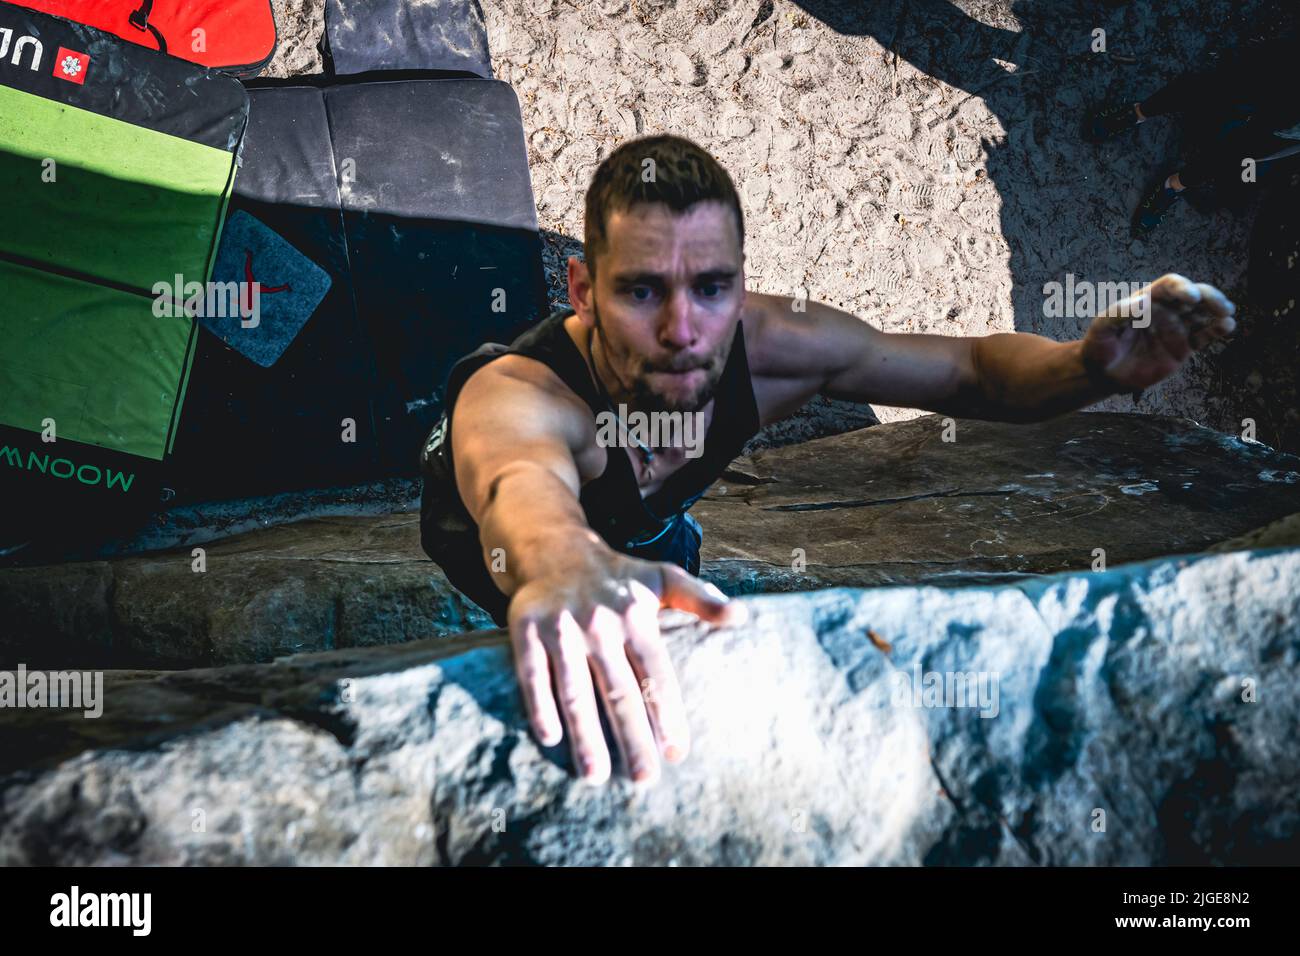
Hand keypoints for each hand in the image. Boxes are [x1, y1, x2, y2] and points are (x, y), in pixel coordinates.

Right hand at [507, 542, 746, 784]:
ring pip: (575, 690)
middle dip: (632, 737)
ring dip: (585, 734)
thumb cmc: (616, 575)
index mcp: (635, 616)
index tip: (675, 752)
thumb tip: (740, 617)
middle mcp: (599, 623)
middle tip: (644, 778)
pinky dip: (539, 707)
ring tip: (595, 774)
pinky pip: (532, 675)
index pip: (654, 673)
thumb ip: (701, 598)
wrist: (552, 548)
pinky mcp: (525, 629)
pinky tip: (550, 739)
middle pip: (618, 690)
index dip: (666, 714)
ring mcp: (561, 627)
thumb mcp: (661, 577)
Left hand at [1081, 273, 1235, 391]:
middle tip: (1221, 305)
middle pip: (1194, 296)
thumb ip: (1119, 313)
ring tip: (1227, 315)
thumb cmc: (1100, 345)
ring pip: (1204, 314)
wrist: (1104, 373)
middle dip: (1209, 297)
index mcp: (1147, 299)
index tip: (1191, 297)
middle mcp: (1166, 310)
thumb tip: (1143, 301)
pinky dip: (1217, 330)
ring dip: (1218, 312)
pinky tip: (1226, 327)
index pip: (1170, 286)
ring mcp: (1177, 328)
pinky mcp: (1184, 347)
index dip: (1182, 287)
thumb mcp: (1102, 328)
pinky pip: (1204, 336)